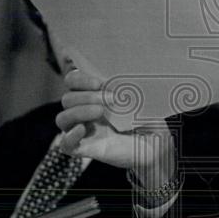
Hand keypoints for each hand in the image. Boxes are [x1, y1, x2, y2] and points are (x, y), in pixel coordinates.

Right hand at [56, 70, 175, 190]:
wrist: (156, 143)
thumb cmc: (146, 117)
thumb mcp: (138, 96)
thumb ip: (125, 83)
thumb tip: (122, 69)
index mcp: (93, 95)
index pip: (72, 81)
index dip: (80, 79)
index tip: (100, 82)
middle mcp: (84, 112)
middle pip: (67, 99)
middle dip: (87, 96)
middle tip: (112, 98)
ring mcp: (83, 131)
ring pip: (62, 119)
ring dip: (79, 111)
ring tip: (101, 112)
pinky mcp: (85, 149)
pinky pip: (66, 145)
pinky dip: (69, 136)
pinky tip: (82, 130)